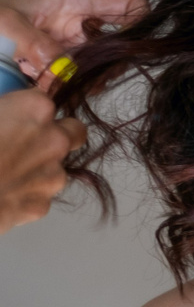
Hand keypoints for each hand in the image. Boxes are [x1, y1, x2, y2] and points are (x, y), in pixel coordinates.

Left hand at [0, 0, 142, 80]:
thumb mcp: (5, 22)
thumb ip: (32, 41)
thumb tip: (60, 66)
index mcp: (76, 4)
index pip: (126, 6)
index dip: (140, 22)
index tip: (134, 43)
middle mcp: (82, 27)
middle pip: (121, 42)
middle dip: (114, 59)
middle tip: (97, 72)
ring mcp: (76, 49)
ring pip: (105, 66)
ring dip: (93, 77)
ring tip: (66, 81)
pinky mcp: (66, 70)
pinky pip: (85, 82)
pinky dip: (78, 89)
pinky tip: (61, 88)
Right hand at [0, 89, 85, 232]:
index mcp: (35, 109)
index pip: (44, 100)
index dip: (26, 110)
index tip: (12, 117)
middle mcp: (55, 140)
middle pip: (73, 132)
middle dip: (56, 134)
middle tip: (27, 141)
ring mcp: (53, 176)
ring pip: (56, 167)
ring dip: (38, 167)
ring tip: (4, 172)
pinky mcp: (43, 206)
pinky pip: (38, 195)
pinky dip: (23, 193)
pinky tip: (0, 193)